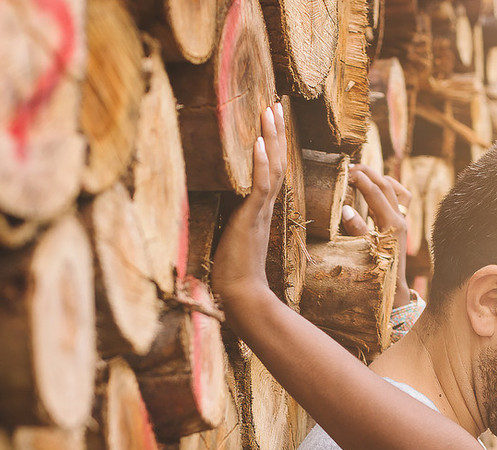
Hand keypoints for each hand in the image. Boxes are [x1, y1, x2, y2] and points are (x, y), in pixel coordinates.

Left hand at [210, 103, 287, 305]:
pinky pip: (261, 185)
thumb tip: (218, 215)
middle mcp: (265, 208)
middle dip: (277, 132)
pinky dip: (261, 162)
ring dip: (272, 137)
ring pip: (274, 167)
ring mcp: (261, 212)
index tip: (272, 123)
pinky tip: (259, 141)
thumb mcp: (230, 240)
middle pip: (278, 162)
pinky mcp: (252, 218)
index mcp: (261, 211)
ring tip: (271, 111)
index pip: (272, 171)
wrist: (241, 297)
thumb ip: (230, 225)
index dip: (273, 146)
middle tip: (276, 104)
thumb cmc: (234, 277)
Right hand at [342, 166, 413, 308]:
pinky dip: (389, 187)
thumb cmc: (377, 272)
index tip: (345, 172)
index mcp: (391, 223)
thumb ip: (356, 230)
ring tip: (360, 174)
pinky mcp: (402, 222)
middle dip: (368, 173)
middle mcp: (400, 218)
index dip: (360, 179)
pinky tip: (375, 188)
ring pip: (395, 188)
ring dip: (378, 177)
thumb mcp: (363, 251)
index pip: (375, 192)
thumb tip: (346, 209)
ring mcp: (404, 219)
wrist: (394, 287)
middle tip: (349, 169)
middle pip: (385, 184)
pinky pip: (401, 197)